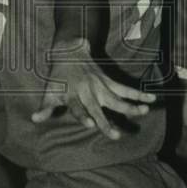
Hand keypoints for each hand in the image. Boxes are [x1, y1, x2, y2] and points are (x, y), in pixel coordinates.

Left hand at [31, 40, 154, 140]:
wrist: (70, 52)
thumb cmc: (58, 76)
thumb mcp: (49, 91)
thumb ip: (45, 107)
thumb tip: (34, 120)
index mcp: (72, 96)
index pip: (78, 108)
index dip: (83, 116)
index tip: (90, 124)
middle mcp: (88, 92)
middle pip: (99, 109)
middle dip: (106, 122)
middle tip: (115, 135)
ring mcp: (100, 86)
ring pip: (117, 98)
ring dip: (131, 106)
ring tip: (144, 111)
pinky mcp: (109, 82)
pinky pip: (125, 89)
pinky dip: (138, 93)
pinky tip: (152, 99)